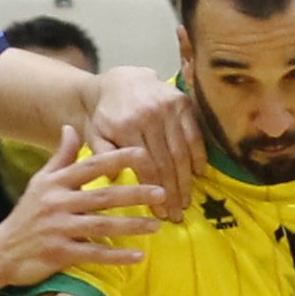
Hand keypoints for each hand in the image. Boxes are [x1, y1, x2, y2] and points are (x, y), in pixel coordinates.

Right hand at [0, 128, 159, 285]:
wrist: (0, 252)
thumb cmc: (26, 216)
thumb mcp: (40, 183)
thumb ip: (60, 157)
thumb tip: (70, 128)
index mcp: (55, 183)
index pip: (91, 166)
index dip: (118, 158)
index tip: (144, 154)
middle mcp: (57, 203)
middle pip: (103, 196)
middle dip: (134, 193)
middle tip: (162, 192)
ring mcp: (59, 229)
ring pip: (102, 225)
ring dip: (131, 226)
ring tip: (157, 225)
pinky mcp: (59, 253)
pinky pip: (94, 253)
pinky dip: (116, 256)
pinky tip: (138, 256)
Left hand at [84, 66, 200, 214]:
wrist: (121, 80)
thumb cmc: (107, 115)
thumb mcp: (96, 134)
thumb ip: (103, 158)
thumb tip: (116, 181)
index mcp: (126, 126)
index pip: (146, 166)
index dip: (154, 192)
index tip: (160, 213)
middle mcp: (150, 116)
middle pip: (166, 162)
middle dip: (172, 192)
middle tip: (177, 215)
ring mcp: (169, 108)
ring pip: (182, 151)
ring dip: (186, 180)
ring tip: (186, 201)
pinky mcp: (183, 103)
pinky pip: (195, 134)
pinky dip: (198, 156)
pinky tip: (198, 174)